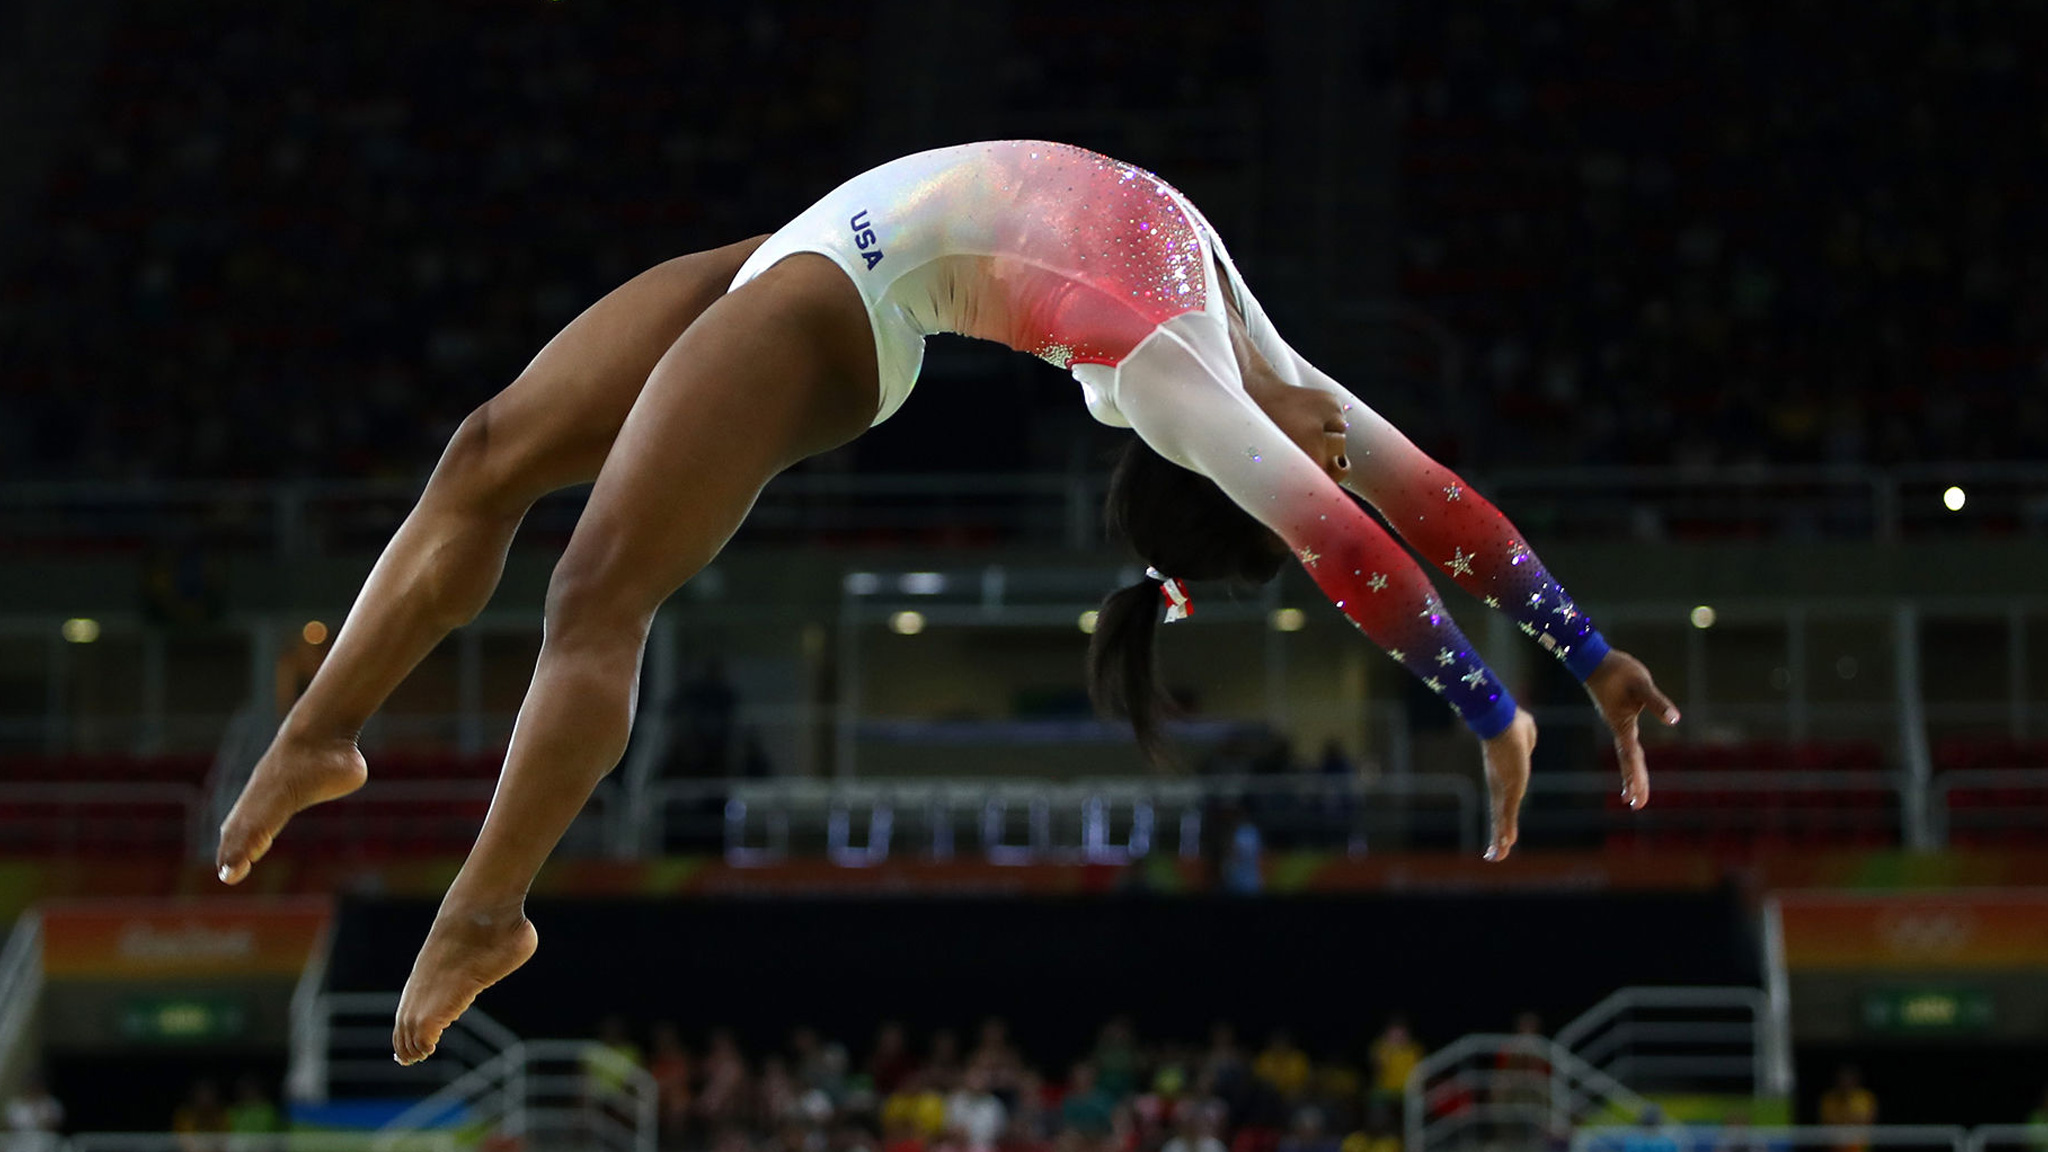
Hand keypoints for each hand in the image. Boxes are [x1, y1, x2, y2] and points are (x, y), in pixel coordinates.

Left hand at [1480, 709, 1536, 861]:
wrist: (1502, 718)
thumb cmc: (1513, 721)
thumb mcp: (1526, 736)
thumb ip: (1526, 744)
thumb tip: (1527, 741)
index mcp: (1505, 777)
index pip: (1503, 803)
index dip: (1502, 820)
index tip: (1500, 836)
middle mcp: (1502, 786)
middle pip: (1499, 816)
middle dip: (1498, 837)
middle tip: (1492, 856)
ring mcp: (1505, 788)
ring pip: (1502, 819)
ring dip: (1500, 839)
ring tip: (1496, 857)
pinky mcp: (1510, 787)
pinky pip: (1508, 812)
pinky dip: (1506, 828)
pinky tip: (1505, 844)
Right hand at [1584, 649, 1679, 809]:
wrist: (1594, 659)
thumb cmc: (1618, 671)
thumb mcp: (1641, 684)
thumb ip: (1657, 702)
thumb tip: (1675, 720)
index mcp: (1623, 725)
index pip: (1632, 757)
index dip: (1635, 778)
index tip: (1636, 799)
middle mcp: (1619, 728)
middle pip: (1628, 761)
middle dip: (1633, 783)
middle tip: (1637, 805)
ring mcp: (1617, 724)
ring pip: (1626, 755)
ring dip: (1630, 774)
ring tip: (1631, 795)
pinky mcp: (1618, 717)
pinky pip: (1626, 745)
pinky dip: (1629, 758)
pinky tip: (1631, 760)